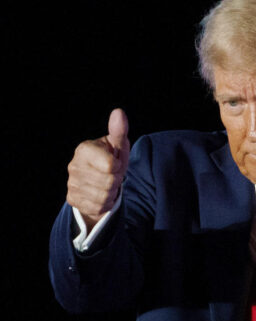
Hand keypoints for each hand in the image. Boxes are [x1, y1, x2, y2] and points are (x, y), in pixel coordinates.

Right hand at [66, 108, 130, 228]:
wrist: (100, 180)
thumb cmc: (111, 159)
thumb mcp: (118, 146)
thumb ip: (119, 130)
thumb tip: (119, 112)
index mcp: (84, 149)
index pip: (110, 166)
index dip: (118, 166)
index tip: (115, 162)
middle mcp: (74, 166)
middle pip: (109, 182)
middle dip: (116, 181)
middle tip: (112, 176)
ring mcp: (71, 184)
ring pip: (104, 196)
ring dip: (111, 193)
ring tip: (106, 185)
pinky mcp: (73, 199)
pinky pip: (98, 207)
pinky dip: (104, 204)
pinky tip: (100, 195)